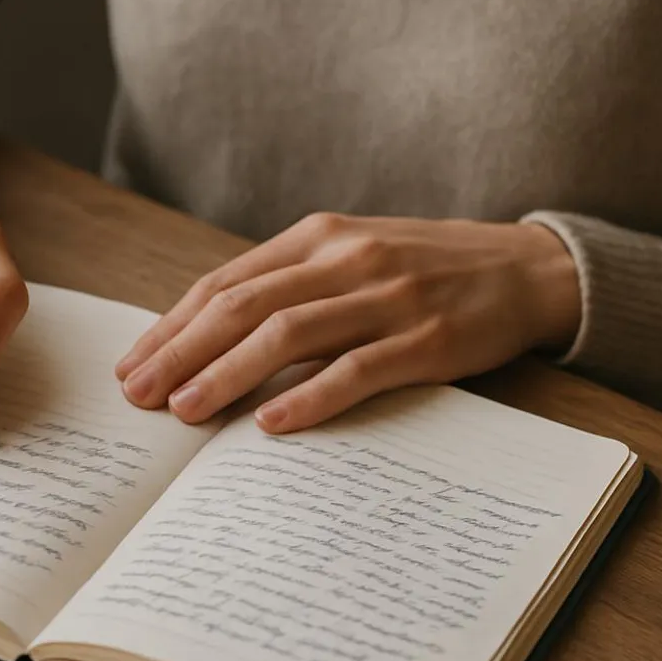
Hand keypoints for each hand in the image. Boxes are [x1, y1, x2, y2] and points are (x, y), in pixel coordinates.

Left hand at [115, 213, 579, 432]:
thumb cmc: (424, 270)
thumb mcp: (350, 257)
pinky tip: (270, 423)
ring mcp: (387, 297)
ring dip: (228, 374)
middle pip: (243, 306)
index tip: (132, 366)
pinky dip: (309, 396)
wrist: (529, 268)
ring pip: (288, 334)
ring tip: (186, 412)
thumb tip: (205, 336)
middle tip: (139, 396)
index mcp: (318, 237)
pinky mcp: (427, 338)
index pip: (225, 283)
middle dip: (181, 353)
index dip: (172, 326)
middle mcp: (346, 259)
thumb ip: (288, 286)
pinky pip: (357, 370)